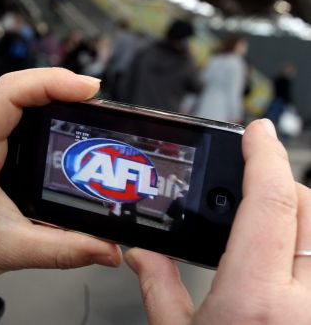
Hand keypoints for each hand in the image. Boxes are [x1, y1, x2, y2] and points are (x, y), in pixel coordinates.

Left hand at [0, 68, 121, 306]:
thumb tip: (107, 247)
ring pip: (15, 106)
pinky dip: (39, 123)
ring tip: (87, 115)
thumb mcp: (9, 250)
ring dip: (50, 104)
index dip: (52, 82)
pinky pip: (11, 124)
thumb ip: (63, 250)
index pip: (10, 92)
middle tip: (98, 105)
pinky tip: (60, 135)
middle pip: (18, 91)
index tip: (88, 89)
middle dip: (60, 90)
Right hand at [125, 119, 310, 323]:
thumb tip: (143, 255)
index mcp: (254, 301)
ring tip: (267, 222)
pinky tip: (283, 256)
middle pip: (308, 209)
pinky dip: (305, 245)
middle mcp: (304, 305)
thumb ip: (160, 291)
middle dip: (281, 185)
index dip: (264, 157)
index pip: (270, 204)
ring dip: (297, 216)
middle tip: (252, 184)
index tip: (257, 132)